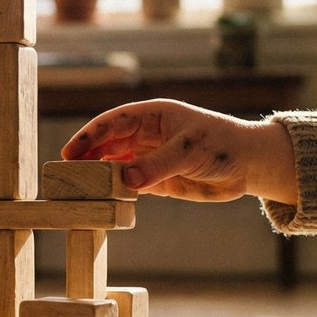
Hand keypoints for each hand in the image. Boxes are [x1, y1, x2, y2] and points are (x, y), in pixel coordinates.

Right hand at [61, 99, 298, 203]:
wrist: (249, 165)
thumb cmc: (222, 144)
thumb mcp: (189, 151)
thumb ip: (156, 165)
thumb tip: (124, 179)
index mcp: (152, 115)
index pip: (113, 122)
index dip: (90, 136)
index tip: (70, 152)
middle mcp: (146, 135)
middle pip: (108, 144)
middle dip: (87, 157)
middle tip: (67, 175)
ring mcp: (150, 158)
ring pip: (115, 166)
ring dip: (99, 176)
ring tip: (80, 191)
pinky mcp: (158, 181)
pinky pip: (129, 185)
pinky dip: (116, 192)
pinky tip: (103, 201)